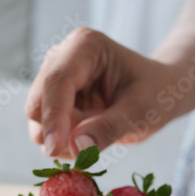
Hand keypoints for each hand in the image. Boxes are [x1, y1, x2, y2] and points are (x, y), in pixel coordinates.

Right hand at [25, 27, 176, 158]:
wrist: (157, 92)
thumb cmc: (154, 94)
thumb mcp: (140, 113)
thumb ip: (109, 128)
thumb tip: (76, 146)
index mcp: (85, 46)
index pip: (57, 81)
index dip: (53, 117)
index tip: (55, 149)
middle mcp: (62, 57)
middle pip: (39, 102)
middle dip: (57, 131)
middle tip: (88, 146)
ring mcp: (53, 78)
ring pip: (38, 121)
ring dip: (62, 139)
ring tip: (96, 136)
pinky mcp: (52, 100)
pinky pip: (46, 130)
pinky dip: (64, 142)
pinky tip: (88, 136)